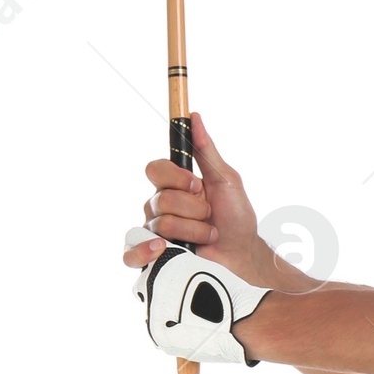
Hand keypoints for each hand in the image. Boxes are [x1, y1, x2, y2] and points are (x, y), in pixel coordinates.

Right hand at [122, 113, 278, 288]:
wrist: (242, 255)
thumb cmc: (236, 218)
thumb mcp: (227, 180)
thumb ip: (206, 151)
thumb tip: (194, 117)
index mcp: (173, 185)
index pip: (154, 169)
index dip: (175, 178)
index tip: (197, 186)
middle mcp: (158, 206)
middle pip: (160, 199)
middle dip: (194, 209)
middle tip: (210, 216)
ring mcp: (154, 232)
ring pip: (160, 224)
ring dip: (194, 231)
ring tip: (208, 236)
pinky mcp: (154, 257)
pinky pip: (132, 254)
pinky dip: (145, 252)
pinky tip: (164, 249)